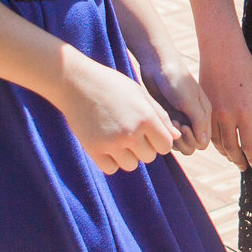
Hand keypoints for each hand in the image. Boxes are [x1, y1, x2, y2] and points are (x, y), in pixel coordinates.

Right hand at [59, 58, 178, 175]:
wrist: (76, 82)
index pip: (166, 146)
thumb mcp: (140, 94)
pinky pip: (111, 169)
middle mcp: (130, 133)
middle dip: (144, 147)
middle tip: (130, 131)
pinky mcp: (93, 150)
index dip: (159, 140)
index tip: (149, 132)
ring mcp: (111, 143)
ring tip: (117, 137)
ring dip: (127, 155)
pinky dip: (110, 161)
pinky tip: (106, 144)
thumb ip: (160, 116)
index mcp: (146, 118)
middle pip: (149, 157)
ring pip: (131, 165)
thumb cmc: (112, 85)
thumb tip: (176, 137)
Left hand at [139, 50, 211, 153]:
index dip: (193, 140)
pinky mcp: (168, 117)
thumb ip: (199, 122)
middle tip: (175, 123)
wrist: (157, 64)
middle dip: (183, 140)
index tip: (184, 126)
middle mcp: (194, 119)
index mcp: (204, 114)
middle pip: (192, 146)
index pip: (203, 142)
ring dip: (173, 137)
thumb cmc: (175, 79)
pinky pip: (168, 135)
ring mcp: (180, 119)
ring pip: (179, 143)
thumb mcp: (189, 101)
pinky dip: (165, 131)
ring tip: (168, 120)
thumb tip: (203, 143)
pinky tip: (162, 118)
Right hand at [199, 38, 251, 171]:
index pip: (250, 145)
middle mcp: (227, 116)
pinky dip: (215, 143)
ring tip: (234, 159)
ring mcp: (213, 113)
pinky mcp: (203, 108)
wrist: (221, 51)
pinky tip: (222, 145)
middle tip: (244, 168)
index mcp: (245, 112)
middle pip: (232, 149)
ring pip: (218, 143)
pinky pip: (208, 132)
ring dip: (227, 154)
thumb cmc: (246, 69)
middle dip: (239, 161)